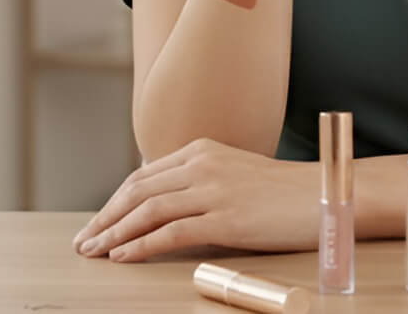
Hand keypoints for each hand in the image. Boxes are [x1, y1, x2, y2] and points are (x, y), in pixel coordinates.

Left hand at [71, 138, 318, 261]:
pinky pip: (170, 233)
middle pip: (137, 192)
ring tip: (94, 252)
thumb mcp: (235, 176)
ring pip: (147, 211)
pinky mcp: (225, 218)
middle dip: (104, 217)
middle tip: (84, 241)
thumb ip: (201, 184)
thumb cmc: (283, 194)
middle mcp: (201, 165)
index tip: (98, 222)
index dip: (115, 201)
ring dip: (114, 233)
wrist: (324, 196)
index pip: (143, 176)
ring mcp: (212, 190)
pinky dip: (140, 245)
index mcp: (202, 150)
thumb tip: (167, 208)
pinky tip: (123, 256)